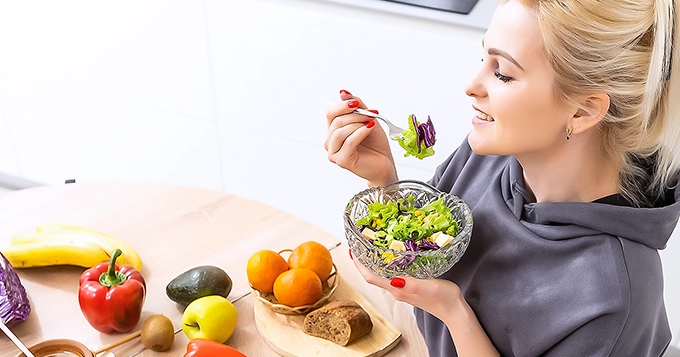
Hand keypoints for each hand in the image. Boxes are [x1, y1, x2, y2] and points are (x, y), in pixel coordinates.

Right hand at [324, 90, 397, 186]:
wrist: (385, 163)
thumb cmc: (375, 144)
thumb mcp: (367, 119)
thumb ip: (356, 107)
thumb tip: (343, 93)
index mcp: (333, 132)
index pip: (330, 113)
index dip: (343, 105)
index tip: (357, 103)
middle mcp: (330, 142)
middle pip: (335, 121)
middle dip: (355, 115)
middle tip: (371, 114)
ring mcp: (334, 153)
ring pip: (340, 132)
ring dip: (357, 123)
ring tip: (371, 122)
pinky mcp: (342, 161)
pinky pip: (349, 142)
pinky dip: (360, 132)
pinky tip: (370, 128)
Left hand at [350, 251, 499, 355]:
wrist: (455, 311)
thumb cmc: (444, 298)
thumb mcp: (428, 286)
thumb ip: (411, 284)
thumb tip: (394, 280)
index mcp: (398, 289)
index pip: (371, 277)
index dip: (359, 265)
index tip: (352, 251)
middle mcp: (397, 290)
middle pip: (373, 276)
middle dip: (363, 262)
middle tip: (359, 246)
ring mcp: (403, 290)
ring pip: (381, 276)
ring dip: (374, 264)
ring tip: (371, 249)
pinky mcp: (410, 288)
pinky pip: (392, 276)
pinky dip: (386, 266)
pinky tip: (392, 259)